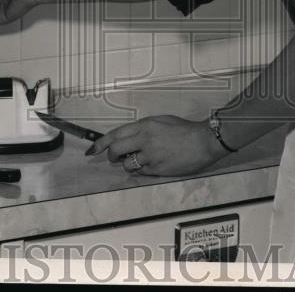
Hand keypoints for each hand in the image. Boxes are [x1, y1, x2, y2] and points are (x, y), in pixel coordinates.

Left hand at [85, 115, 229, 176]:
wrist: (203, 141)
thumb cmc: (185, 129)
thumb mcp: (161, 121)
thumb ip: (143, 129)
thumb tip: (129, 137)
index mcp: (144, 126)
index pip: (115, 135)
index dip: (100, 144)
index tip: (91, 150)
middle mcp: (144, 140)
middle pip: (115, 151)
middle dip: (112, 156)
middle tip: (116, 157)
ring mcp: (150, 156)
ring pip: (127, 165)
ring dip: (130, 164)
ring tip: (143, 159)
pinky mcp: (157, 170)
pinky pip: (141, 173)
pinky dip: (143, 170)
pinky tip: (154, 164)